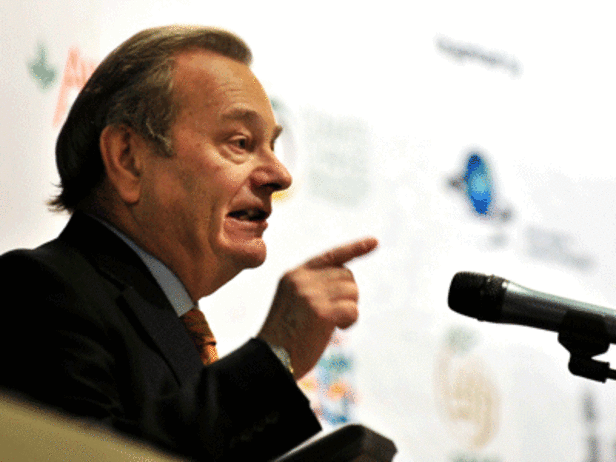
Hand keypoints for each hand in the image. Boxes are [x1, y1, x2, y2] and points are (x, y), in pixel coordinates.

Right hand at [258, 237, 377, 379]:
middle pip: (347, 276)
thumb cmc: (286, 336)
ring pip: (352, 291)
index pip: (331, 255)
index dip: (355, 248)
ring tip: (330, 324)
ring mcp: (310, 294)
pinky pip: (352, 309)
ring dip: (349, 309)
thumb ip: (315, 287)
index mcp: (295, 274)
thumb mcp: (295, 301)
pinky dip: (350, 321)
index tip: (374, 242)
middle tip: (333, 315)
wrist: (270, 360)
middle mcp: (302, 279)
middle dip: (348, 295)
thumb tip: (349, 284)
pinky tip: (337, 329)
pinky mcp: (320, 312)